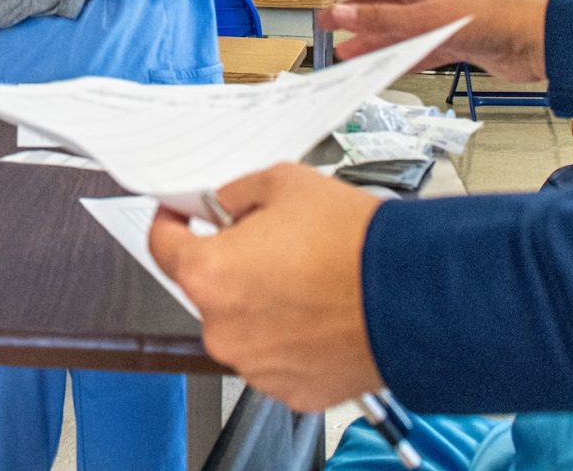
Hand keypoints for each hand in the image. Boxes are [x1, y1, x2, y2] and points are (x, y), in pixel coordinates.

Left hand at [150, 165, 386, 411]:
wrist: (411, 294)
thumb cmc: (355, 244)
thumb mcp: (285, 183)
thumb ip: (237, 193)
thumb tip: (224, 203)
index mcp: (211, 275)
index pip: (161, 246)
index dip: (170, 222)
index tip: (180, 217)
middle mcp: (224, 329)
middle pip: (209, 288)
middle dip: (233, 265)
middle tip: (274, 245)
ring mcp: (256, 365)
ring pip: (243, 326)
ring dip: (263, 305)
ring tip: (308, 281)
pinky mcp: (290, 389)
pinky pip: (276, 357)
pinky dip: (291, 338)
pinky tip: (320, 313)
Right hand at [318, 0, 548, 82]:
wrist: (531, 41)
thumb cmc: (491, 16)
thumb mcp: (426, 18)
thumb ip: (382, 19)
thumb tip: (341, 14)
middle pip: (382, 4)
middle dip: (354, 15)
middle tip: (328, 26)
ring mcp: (440, 22)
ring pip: (396, 31)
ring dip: (372, 42)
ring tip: (347, 55)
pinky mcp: (453, 45)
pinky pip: (415, 52)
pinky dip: (397, 60)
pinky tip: (382, 69)